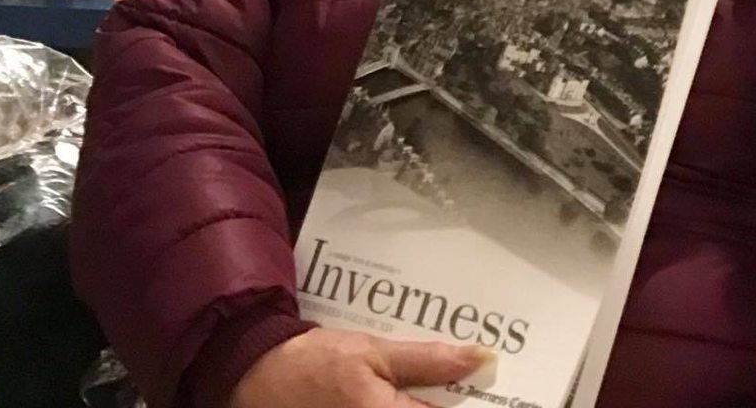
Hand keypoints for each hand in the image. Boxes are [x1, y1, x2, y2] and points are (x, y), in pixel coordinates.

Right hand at [232, 328, 494, 407]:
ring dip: (420, 402)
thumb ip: (428, 360)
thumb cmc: (317, 362)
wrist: (258, 378)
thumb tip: (481, 358)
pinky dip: (403, 407)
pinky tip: (405, 397)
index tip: (496, 392)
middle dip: (444, 399)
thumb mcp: (374, 352)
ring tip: (427, 387)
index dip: (474, 402)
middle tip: (467, 384)